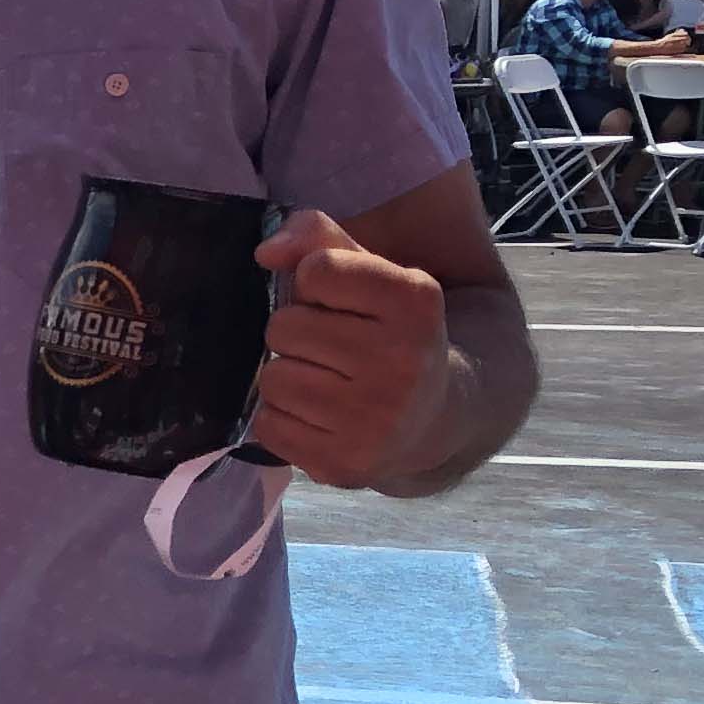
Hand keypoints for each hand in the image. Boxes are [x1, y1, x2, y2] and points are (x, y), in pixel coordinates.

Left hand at [248, 210, 454, 489]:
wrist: (438, 417)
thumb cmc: (389, 333)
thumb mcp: (372, 272)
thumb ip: (318, 238)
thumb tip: (265, 252)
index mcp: (416, 301)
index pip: (317, 270)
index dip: (316, 283)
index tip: (344, 301)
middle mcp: (403, 361)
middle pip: (284, 327)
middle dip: (297, 333)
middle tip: (333, 348)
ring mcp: (376, 419)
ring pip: (272, 379)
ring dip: (288, 376)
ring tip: (327, 382)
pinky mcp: (346, 464)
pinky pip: (268, 426)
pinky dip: (283, 418)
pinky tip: (321, 415)